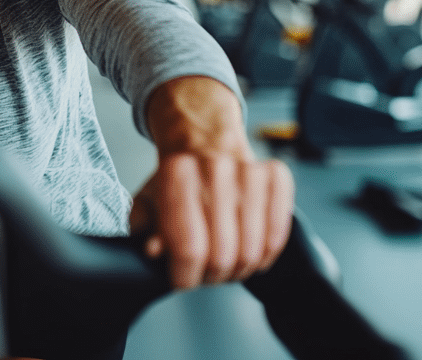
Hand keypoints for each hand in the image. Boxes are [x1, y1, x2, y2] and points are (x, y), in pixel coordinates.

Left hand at [130, 76, 293, 288]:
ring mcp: (249, 170)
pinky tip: (250, 252)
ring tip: (226, 265)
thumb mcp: (148, 200)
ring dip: (238, 270)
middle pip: (221, 255)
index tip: (183, 280)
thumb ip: (144, 226)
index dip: (186, 276)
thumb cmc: (176, 180)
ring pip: (251, 251)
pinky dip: (264, 255)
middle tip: (205, 273)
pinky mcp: (276, 176)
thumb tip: (154, 250)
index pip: (188, 248)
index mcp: (177, 173)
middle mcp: (215, 168)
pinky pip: (277, 235)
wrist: (204, 140)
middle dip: (211, 276)